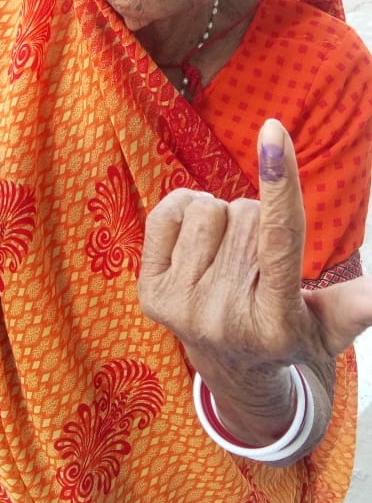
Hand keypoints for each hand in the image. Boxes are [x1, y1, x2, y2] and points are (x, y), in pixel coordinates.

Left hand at [138, 118, 371, 391]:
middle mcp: (224, 316)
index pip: (280, 238)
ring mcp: (182, 306)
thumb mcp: (327, 328)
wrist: (231, 371)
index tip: (274, 131)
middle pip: (247, 214)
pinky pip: (168, 212)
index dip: (280, 182)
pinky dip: (186, 210)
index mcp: (275, 319)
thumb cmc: (285, 333)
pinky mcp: (150, 293)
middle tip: (257, 256)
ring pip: (208, 208)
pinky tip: (200, 241)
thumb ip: (355, 305)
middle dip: (258, 218)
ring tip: (229, 252)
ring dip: (223, 217)